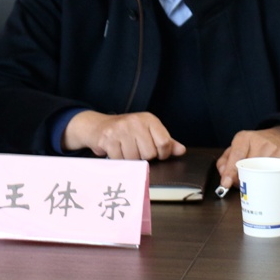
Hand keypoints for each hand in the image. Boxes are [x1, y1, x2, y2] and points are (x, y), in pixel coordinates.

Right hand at [62, 110, 185, 160]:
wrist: (99, 126)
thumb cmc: (127, 131)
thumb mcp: (148, 132)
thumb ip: (166, 141)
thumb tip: (181, 150)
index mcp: (149, 119)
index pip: (164, 143)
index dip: (162, 154)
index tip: (157, 154)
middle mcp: (136, 122)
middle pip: (150, 153)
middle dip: (144, 157)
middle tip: (137, 151)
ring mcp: (121, 130)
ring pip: (135, 158)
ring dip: (131, 160)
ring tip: (126, 151)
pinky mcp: (108, 139)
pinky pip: (120, 160)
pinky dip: (119, 160)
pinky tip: (117, 152)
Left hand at [215, 125, 279, 188]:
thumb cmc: (256, 145)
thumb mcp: (238, 147)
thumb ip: (225, 161)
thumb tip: (223, 176)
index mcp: (244, 137)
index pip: (236, 155)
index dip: (230, 171)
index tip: (226, 183)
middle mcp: (259, 141)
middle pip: (247, 166)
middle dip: (242, 178)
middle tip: (242, 182)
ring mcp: (273, 149)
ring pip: (260, 173)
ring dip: (255, 180)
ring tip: (255, 177)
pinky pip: (273, 175)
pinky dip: (268, 179)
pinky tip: (268, 174)